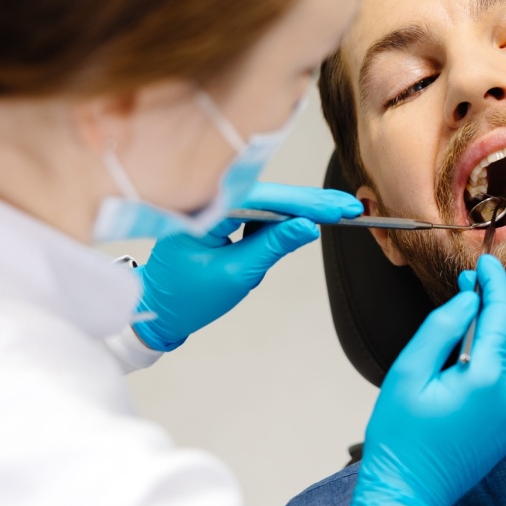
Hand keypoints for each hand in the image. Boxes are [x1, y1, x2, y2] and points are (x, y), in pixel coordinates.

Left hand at [132, 182, 362, 350]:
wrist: (157, 311)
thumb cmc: (187, 297)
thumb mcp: (237, 274)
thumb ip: (274, 245)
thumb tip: (308, 226)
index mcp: (202, 212)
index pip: (264, 199)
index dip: (305, 202)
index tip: (338, 209)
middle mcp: (206, 201)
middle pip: (268, 193)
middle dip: (310, 202)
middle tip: (348, 207)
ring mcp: (211, 207)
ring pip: (264, 200)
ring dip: (298, 207)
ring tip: (334, 212)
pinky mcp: (218, 215)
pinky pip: (254, 209)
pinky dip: (279, 216)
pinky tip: (304, 219)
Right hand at [340, 256, 505, 505]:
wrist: (410, 490)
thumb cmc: (401, 437)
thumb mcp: (410, 371)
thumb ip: (443, 328)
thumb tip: (470, 298)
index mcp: (488, 378)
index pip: (502, 314)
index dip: (494, 283)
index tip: (485, 263)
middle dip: (494, 303)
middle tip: (469, 287)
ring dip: (505, 327)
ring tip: (476, 315)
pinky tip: (497, 348)